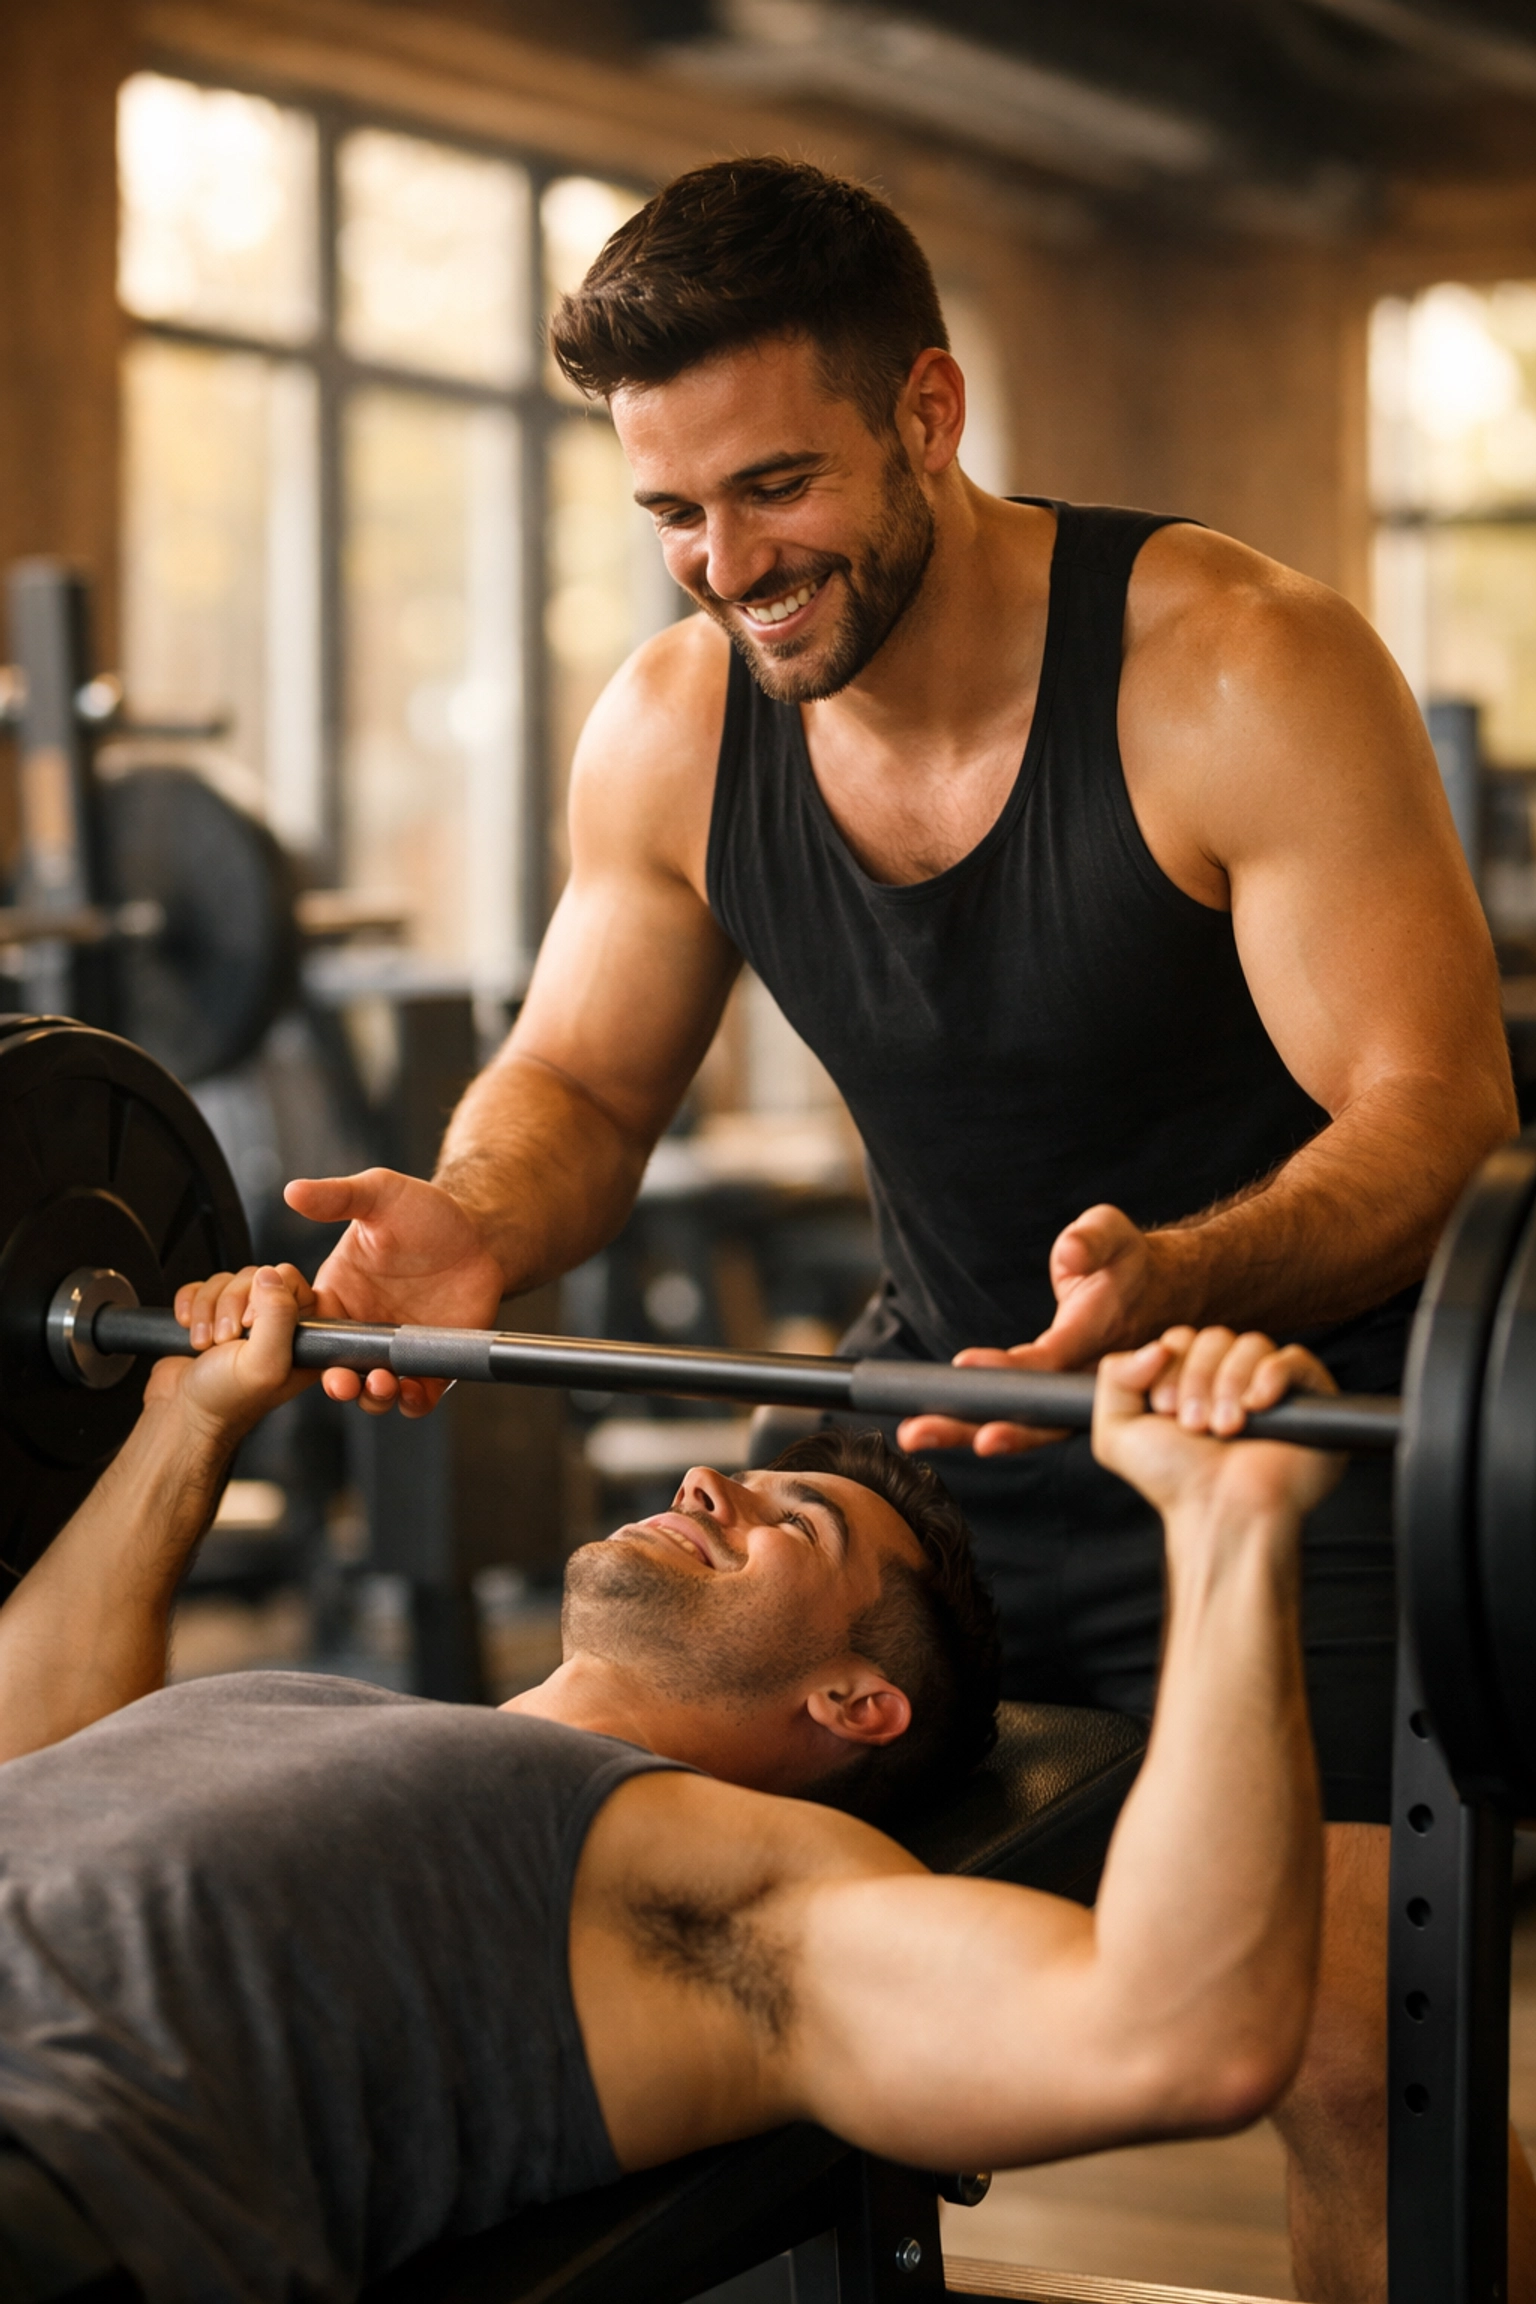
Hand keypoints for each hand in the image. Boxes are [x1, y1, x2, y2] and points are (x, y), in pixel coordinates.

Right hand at [152, 1265, 317, 1442]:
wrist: (182, 1415)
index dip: (268, 1295)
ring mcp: (241, 1319)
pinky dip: (190, 1305)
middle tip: (226, 1340)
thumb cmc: (226, 1401)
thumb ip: (278, 1316)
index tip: (251, 1323)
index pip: (294, 1283)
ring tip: (207, 1344)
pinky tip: (190, 1331)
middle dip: (230, 1306)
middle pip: (256, 1277)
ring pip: (226, 1282)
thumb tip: (271, 1275)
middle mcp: (275, 1325)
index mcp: (301, 1336)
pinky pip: (201, 1287)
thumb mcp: (264, 1362)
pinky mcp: (211, 1315)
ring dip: (207, 1310)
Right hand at [282, 1169, 506, 1414]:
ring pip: (372, 1391)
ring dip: (371, 1398)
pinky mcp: (431, 1364)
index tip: (296, 1347)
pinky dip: (411, 1404)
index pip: (304, 1329)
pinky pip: (416, 1397)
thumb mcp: (380, 1194)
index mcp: (337, 1295)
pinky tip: (413, 1393)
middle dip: (335, 1382)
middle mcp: (362, 1328)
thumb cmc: (427, 1212)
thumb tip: (292, 1191)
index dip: (295, 1344)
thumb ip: (337, 1196)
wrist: (483, 1234)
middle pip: (335, 1369)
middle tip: (343, 1381)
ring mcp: (396, 1350)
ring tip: (382, 1383)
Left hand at [897, 1205, 1173, 1456]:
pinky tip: (937, 1425)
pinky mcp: (1062, 1397)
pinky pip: (1023, 1419)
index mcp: (1098, 1334)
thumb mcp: (1116, 1233)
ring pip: (1025, 1426)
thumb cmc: (1130, 1262)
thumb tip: (1071, 1254)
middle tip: (918, 1432)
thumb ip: (1092, 1239)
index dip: (1010, 1369)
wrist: (1165, 1294)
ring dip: (967, 1432)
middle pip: (1032, 1414)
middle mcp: (1087, 1376)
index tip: (963, 1365)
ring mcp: (1076, 1393)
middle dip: (974, 1426)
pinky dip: (981, 1423)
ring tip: (914, 1435)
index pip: (1051, 1359)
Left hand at [1091, 1325, 1344, 1524]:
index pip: (1181, 1340)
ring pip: (1252, 1345)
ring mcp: (1270, 1388)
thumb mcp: (1117, 1432)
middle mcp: (1229, 1381)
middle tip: (1195, 1425)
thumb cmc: (1175, 1481)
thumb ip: (1115, 1377)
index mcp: (1190, 1382)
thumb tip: (1156, 1347)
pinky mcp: (1308, 1399)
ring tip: (1225, 1428)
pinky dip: (1272, 1374)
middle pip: (1215, 1338)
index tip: (1165, 1410)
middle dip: (1198, 1378)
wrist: (1221, 1514)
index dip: (1169, 1367)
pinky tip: (1256, 1405)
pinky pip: (1295, 1359)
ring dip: (1229, 1384)